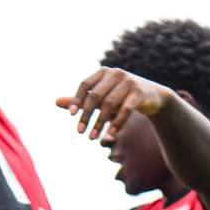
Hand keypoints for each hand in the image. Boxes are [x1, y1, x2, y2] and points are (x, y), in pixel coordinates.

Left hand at [55, 67, 177, 141]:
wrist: (153, 97)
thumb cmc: (121, 96)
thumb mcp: (101, 96)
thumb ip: (81, 99)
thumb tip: (55, 102)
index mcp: (103, 72)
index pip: (85, 84)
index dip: (77, 99)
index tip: (71, 115)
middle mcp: (116, 73)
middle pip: (96, 96)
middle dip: (86, 115)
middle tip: (79, 132)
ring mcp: (129, 82)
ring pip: (110, 105)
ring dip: (100, 123)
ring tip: (92, 137)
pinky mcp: (140, 93)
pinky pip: (126, 109)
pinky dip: (117, 122)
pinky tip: (110, 134)